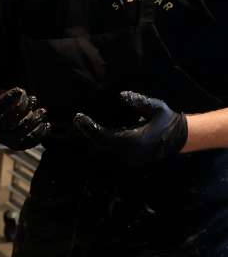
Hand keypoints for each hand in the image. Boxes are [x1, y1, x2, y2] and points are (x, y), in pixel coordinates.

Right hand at [0, 87, 50, 150]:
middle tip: (33, 98)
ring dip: (34, 120)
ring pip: (21, 131)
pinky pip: (30, 141)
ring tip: (42, 111)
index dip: (9, 97)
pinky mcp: (18, 145)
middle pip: (11, 119)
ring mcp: (7, 139)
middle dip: (23, 108)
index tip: (20, 90)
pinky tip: (46, 124)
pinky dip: (40, 133)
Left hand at [73, 91, 187, 164]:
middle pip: (98, 146)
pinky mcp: (128, 161)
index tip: (78, 117)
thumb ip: (139, 102)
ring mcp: (128, 160)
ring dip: (90, 140)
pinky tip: (91, 134)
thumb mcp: (157, 108)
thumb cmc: (167, 121)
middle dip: (86, 134)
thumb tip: (121, 95)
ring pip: (101, 152)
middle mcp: (128, 154)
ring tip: (80, 126)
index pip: (103, 136)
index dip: (89, 127)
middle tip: (76, 121)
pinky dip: (98, 145)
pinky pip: (108, 155)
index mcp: (133, 141)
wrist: (180, 139)